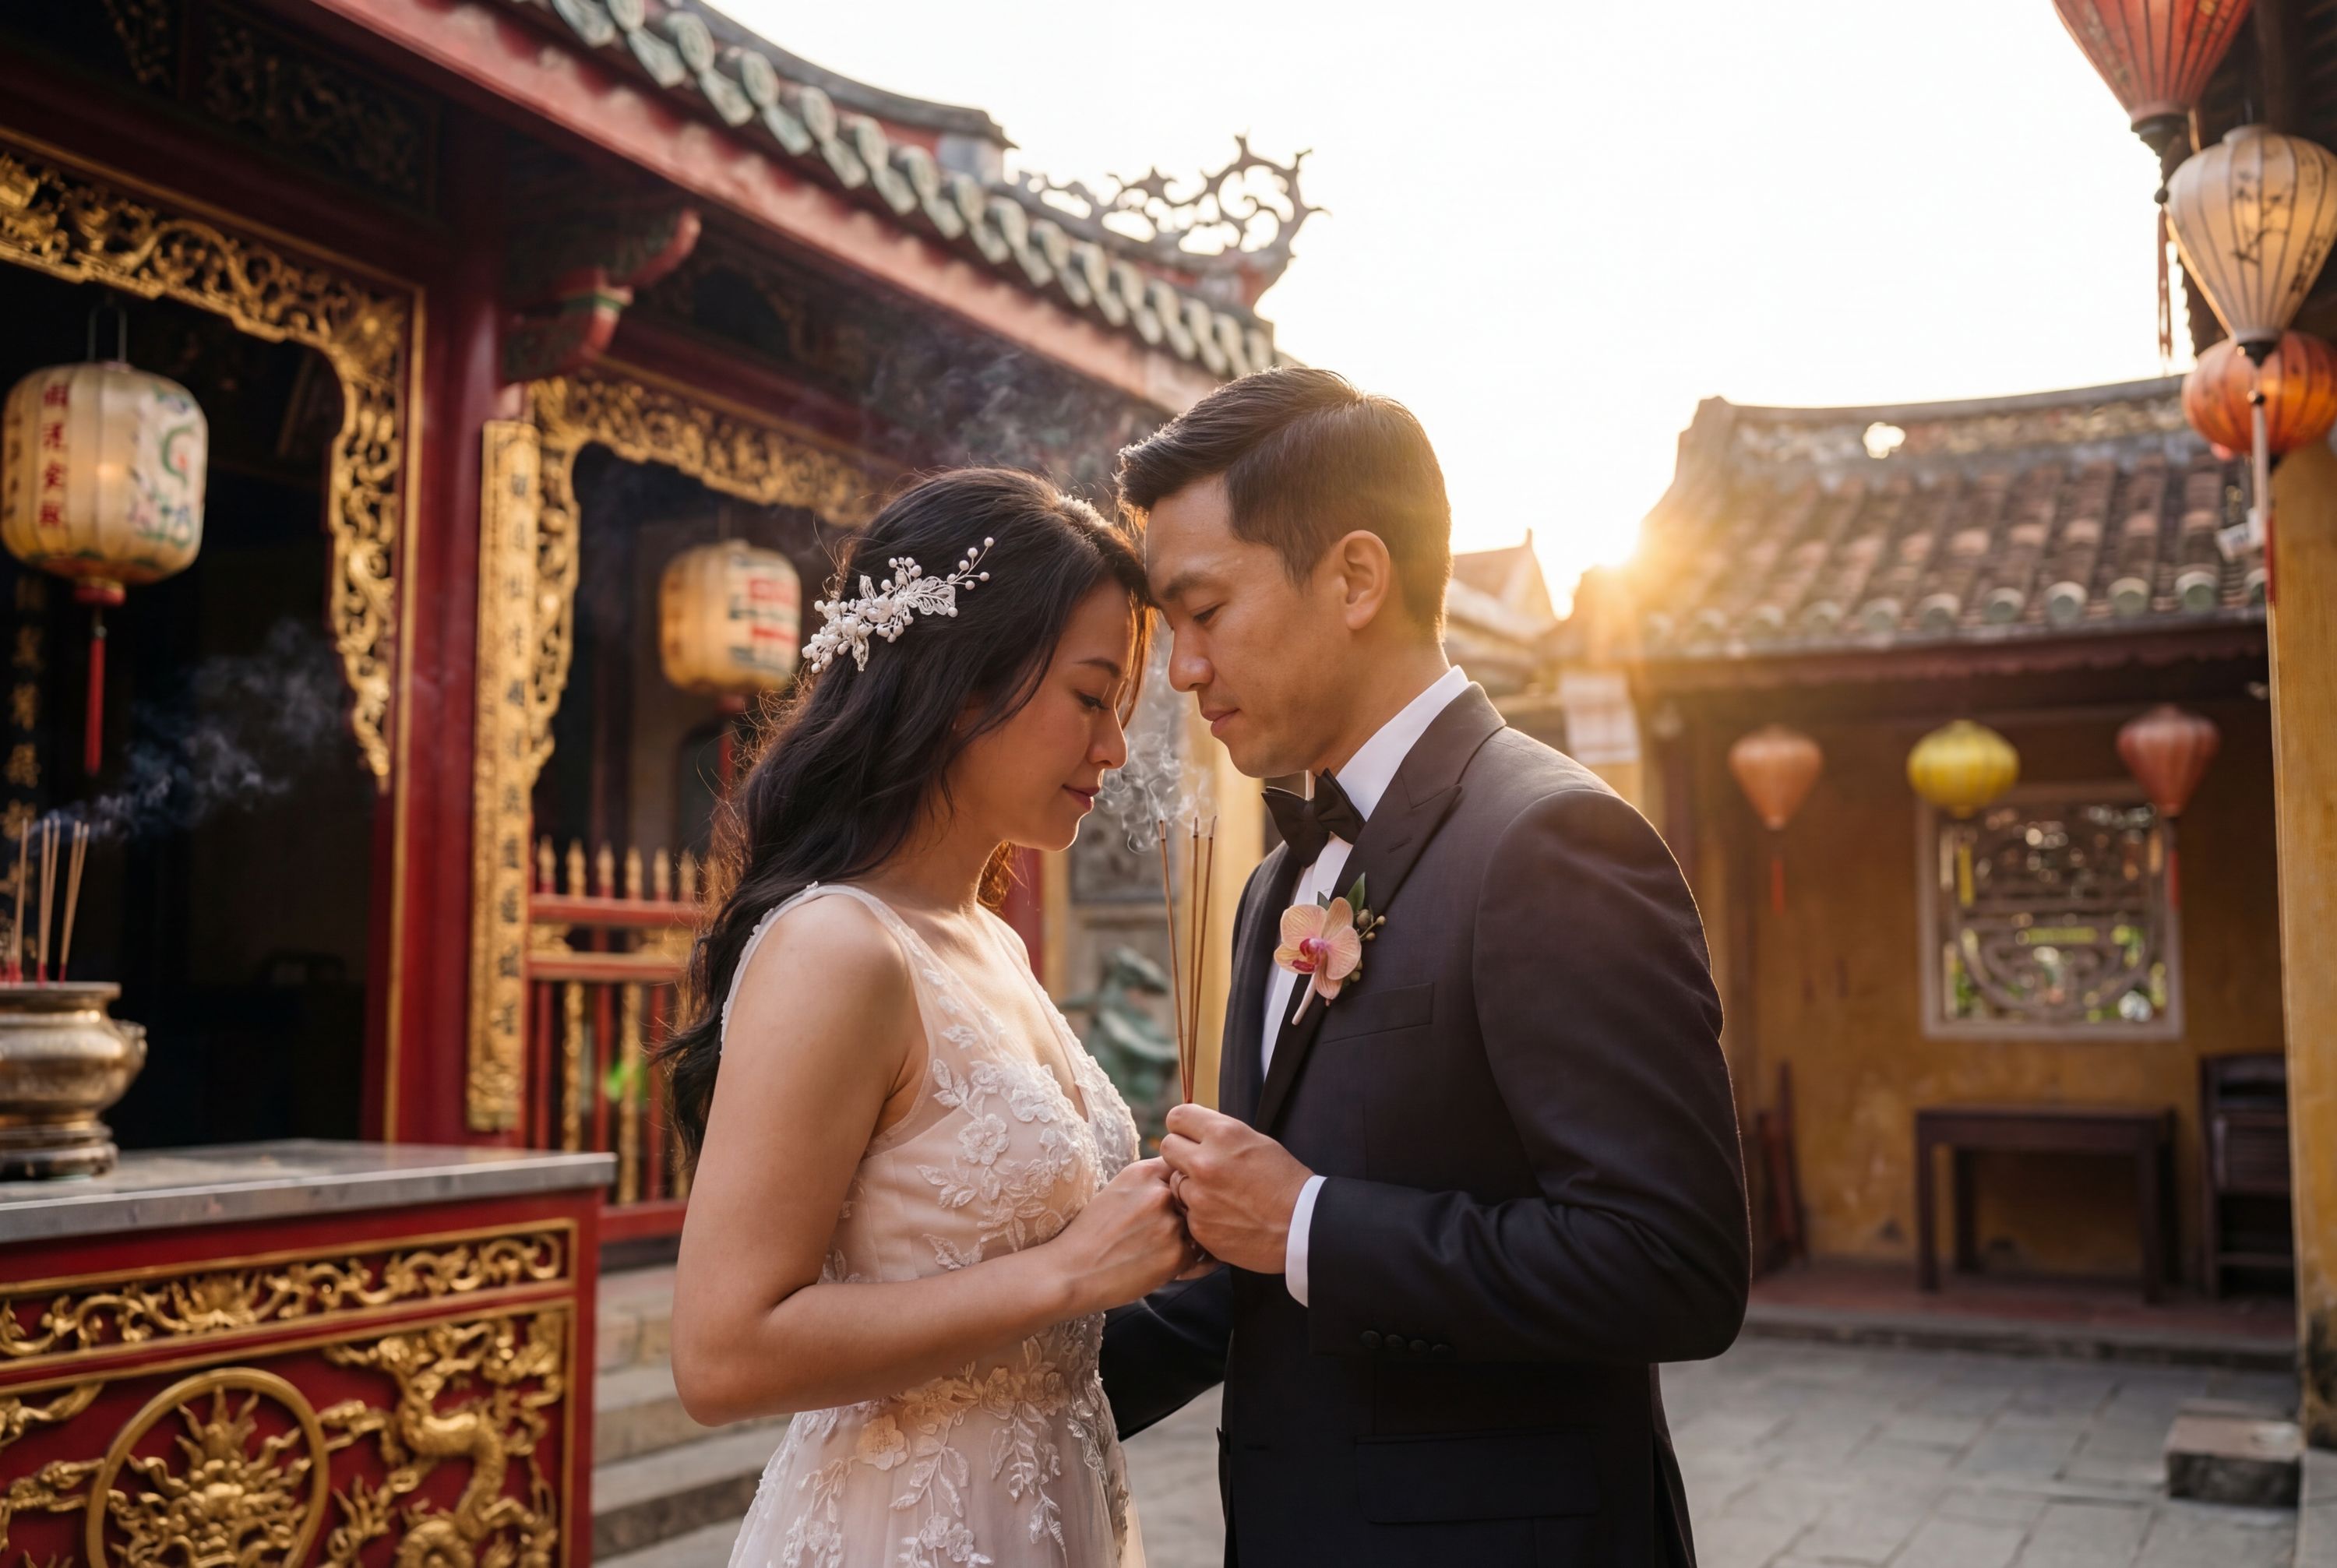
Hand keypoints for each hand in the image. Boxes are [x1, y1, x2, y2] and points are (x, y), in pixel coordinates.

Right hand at [1049, 1158, 1195, 1314]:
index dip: (1182, 1186)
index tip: (1174, 1200)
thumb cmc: (1091, 1235)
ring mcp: (1170, 1224)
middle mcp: (1159, 1193)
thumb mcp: (1117, 1192)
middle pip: (1195, 1197)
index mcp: (1143, 1172)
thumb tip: (1187, 1182)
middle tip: (1161, 1233)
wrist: (1069, 1272)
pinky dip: (1188, 1264)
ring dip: (1188, 1240)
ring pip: (1198, 1227)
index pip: (1182, 1168)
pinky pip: (1200, 1256)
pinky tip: (1162, 1268)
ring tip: (1157, 1252)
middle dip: (1186, 1214)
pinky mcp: (1176, 1255)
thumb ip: (1151, 1183)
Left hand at [1159, 1103, 1313, 1273]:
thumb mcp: (1256, 1142)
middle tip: (1200, 1165)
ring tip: (1220, 1195)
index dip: (1184, 1127)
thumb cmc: (1284, 1181)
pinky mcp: (1199, 1226)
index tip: (1190, 1136)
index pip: (1177, 1117)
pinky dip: (1201, 1214)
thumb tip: (1193, 1131)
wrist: (1303, 1226)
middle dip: (1181, 1154)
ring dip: (1191, 1187)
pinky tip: (1225, 1216)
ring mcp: (1199, 1197)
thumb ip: (1220, 1134)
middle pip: (1168, 1147)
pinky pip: (1187, 1212)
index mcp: (1223, 1135)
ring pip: (1176, 1183)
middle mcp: (1205, 1163)